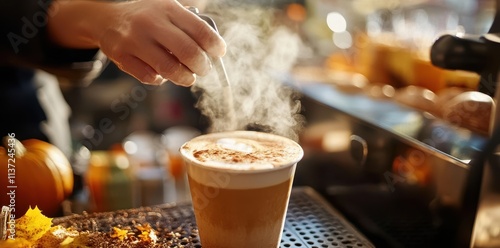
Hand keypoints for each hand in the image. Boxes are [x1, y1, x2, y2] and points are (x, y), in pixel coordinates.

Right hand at [48, 0, 225, 85]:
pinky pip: (151, 77)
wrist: (106, 19)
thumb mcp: (168, 11)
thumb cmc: (148, 18)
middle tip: (203, 69)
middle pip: (189, 52)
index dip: (215, 46)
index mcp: (168, 8)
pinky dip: (162, 80)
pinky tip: (161, 73)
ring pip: (171, 69)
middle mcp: (151, 22)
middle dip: (203, 66)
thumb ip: (190, 27)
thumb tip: (214, 53)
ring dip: (185, 78)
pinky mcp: (122, 56)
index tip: (218, 53)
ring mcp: (135, 40)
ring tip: (188, 77)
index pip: (201, 30)